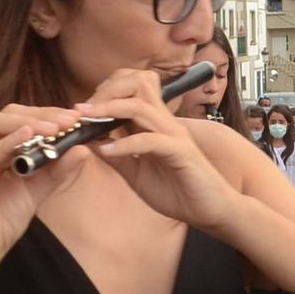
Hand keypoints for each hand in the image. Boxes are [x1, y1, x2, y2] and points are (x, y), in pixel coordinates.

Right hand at [0, 105, 91, 286]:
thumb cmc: (0, 224)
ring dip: (28, 123)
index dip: (47, 114)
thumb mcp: (36, 192)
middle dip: (41, 114)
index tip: (75, 118)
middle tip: (69, 121)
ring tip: (55, 128)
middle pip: (8, 115)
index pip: (20, 120)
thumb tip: (83, 149)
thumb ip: (56, 171)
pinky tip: (28, 137)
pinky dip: (6, 143)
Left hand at [74, 69, 239, 231]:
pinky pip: (150, 140)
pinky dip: (125, 144)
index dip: (105, 90)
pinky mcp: (181, 153)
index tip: (82, 110)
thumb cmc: (178, 191)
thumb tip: (88, 141)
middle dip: (106, 91)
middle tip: (83, 111)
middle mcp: (165, 122)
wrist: (211, 211)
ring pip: (141, 106)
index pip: (132, 85)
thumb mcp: (137, 173)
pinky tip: (107, 152)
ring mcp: (174, 135)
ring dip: (109, 110)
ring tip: (87, 122)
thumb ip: (116, 156)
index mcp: (156, 122)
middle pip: (137, 82)